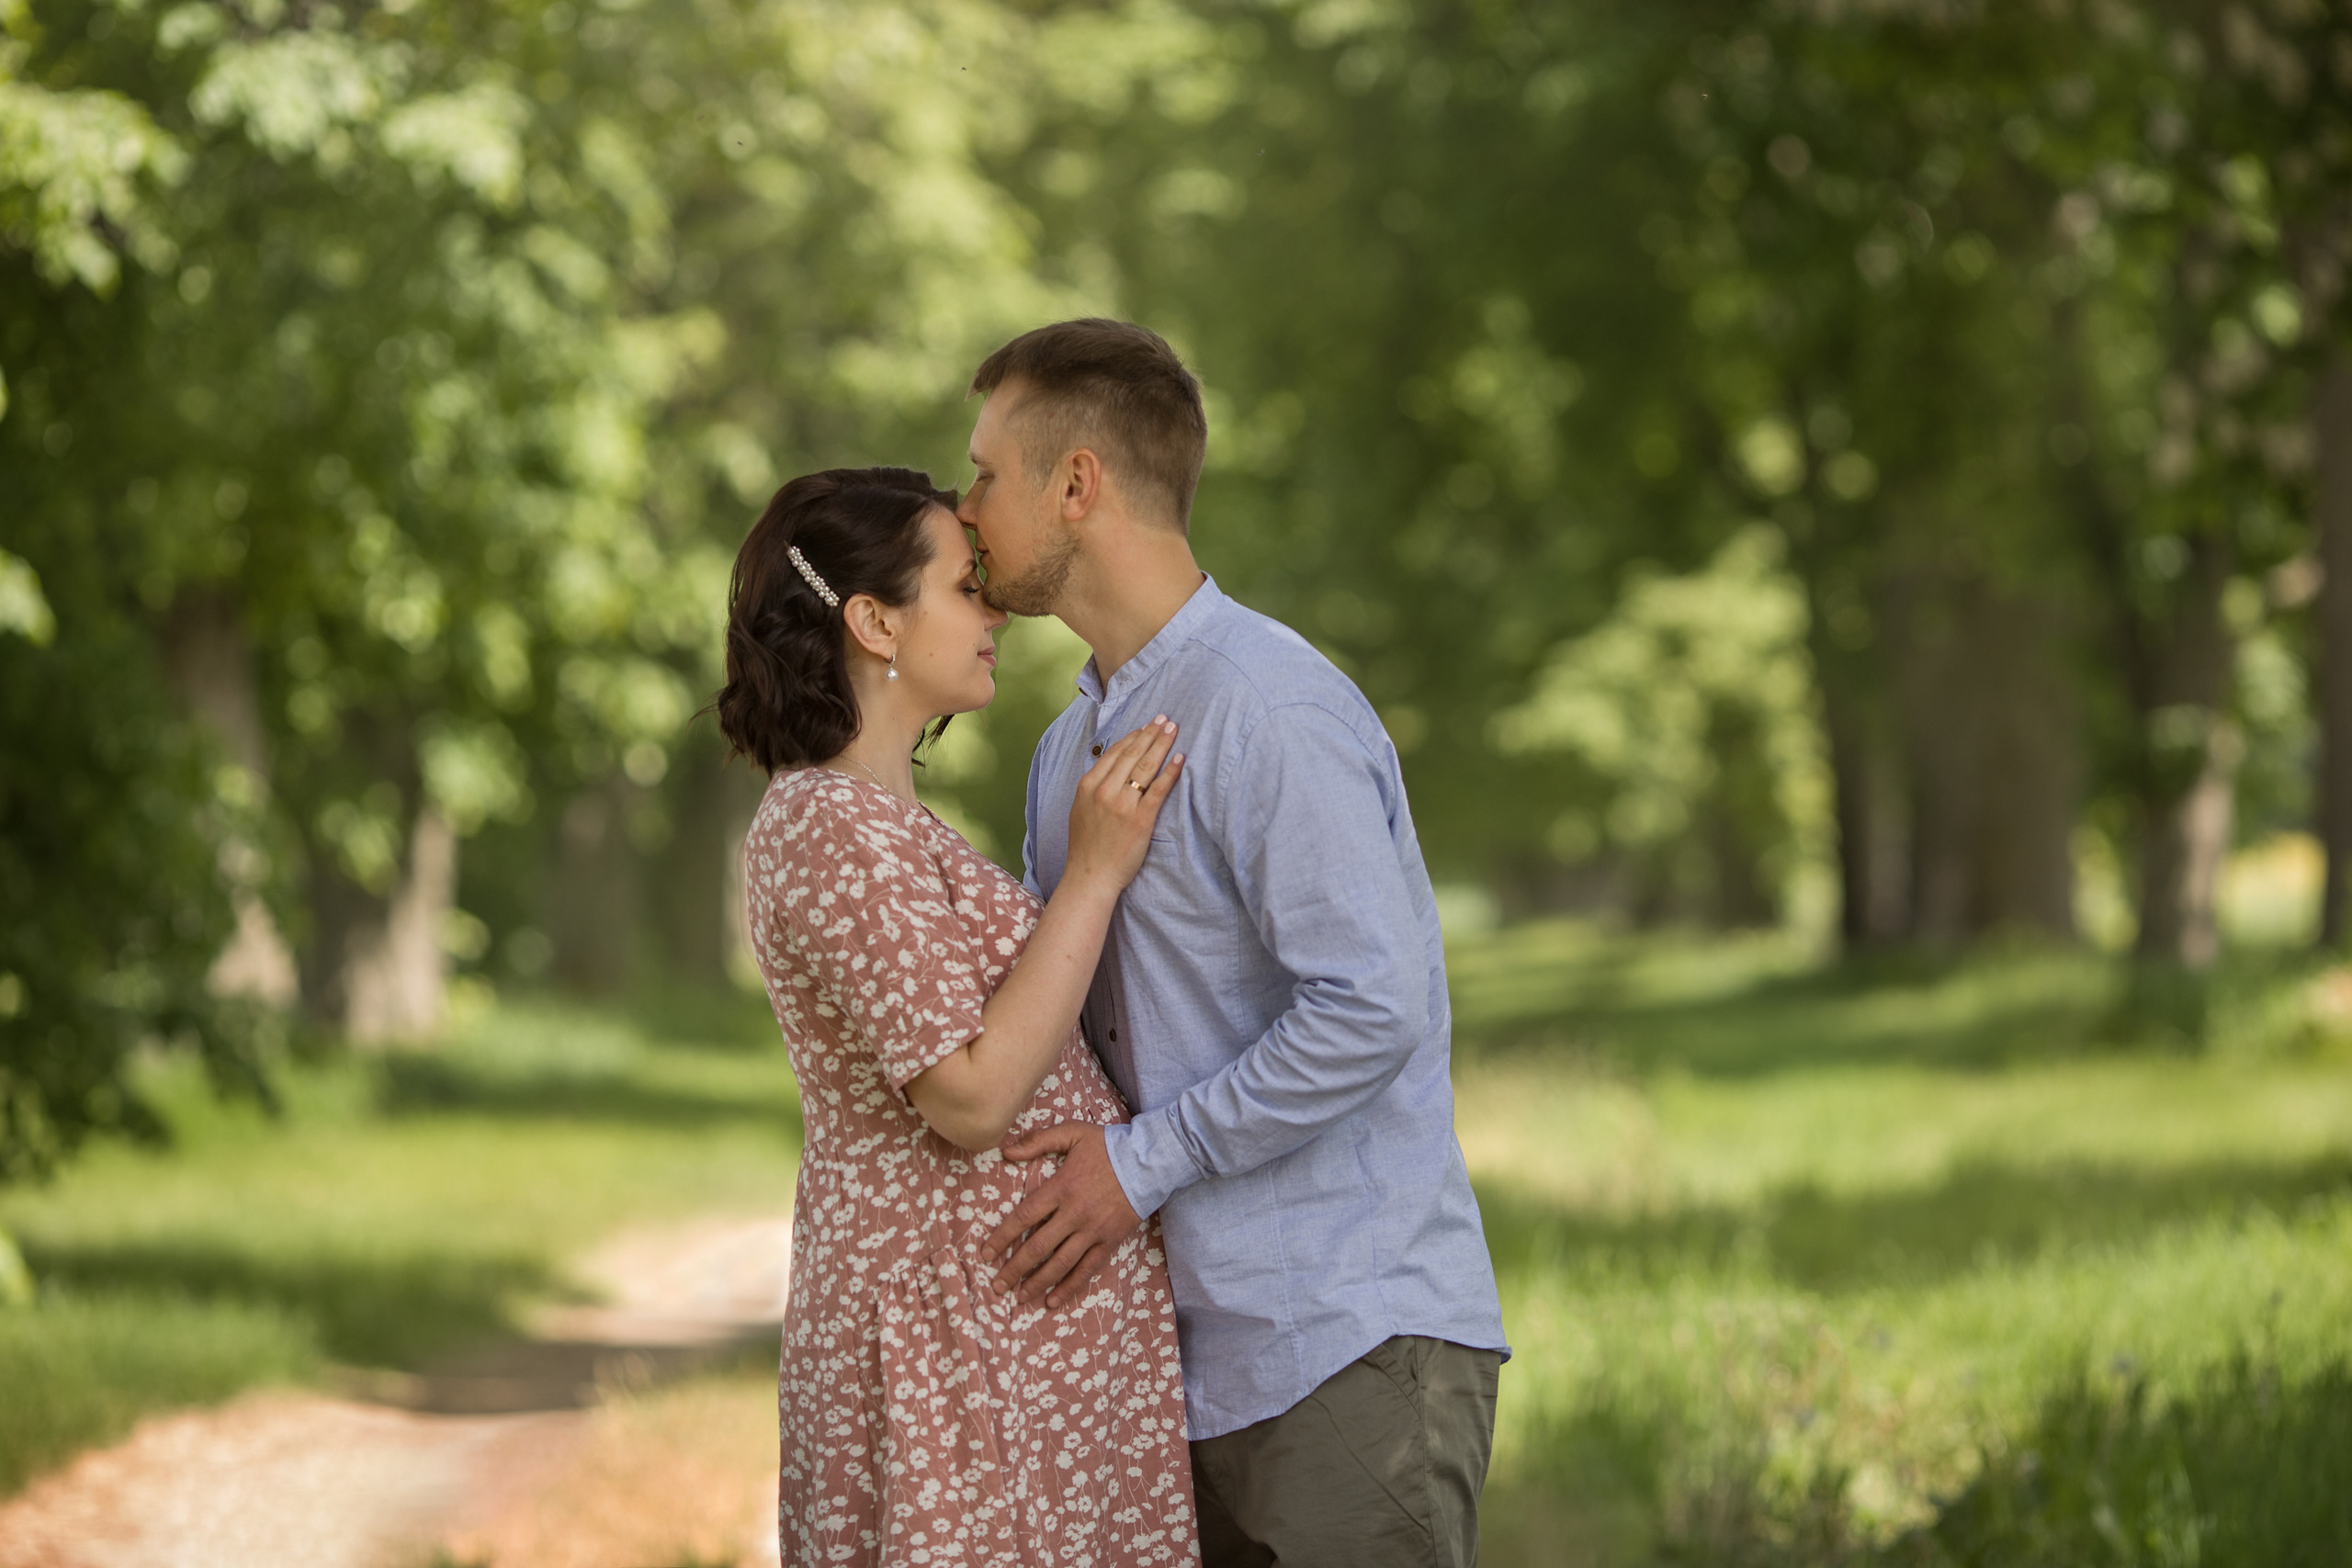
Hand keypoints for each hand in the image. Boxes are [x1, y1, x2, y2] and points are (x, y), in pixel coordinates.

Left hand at [984, 1122, 1142, 1308]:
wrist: (1150, 1161)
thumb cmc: (1108, 1145)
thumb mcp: (1072, 1132)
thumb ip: (1038, 1140)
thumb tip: (1005, 1151)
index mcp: (1062, 1187)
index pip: (1024, 1217)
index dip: (1003, 1237)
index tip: (985, 1254)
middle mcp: (1075, 1213)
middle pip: (1038, 1247)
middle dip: (1015, 1268)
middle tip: (997, 1285)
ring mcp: (1093, 1230)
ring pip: (1061, 1263)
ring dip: (1037, 1283)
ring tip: (1019, 1298)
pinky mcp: (1110, 1241)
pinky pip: (1087, 1270)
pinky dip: (1069, 1288)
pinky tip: (1052, 1301)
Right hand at [1064, 719, 1181, 892]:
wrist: (1090, 875)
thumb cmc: (1087, 846)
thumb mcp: (1080, 809)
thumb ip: (1094, 787)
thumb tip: (1111, 768)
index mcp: (1088, 785)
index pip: (1114, 753)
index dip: (1132, 736)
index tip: (1145, 725)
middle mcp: (1104, 790)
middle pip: (1131, 754)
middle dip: (1150, 733)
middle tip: (1164, 718)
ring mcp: (1122, 804)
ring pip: (1145, 766)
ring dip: (1161, 744)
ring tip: (1173, 729)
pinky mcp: (1140, 819)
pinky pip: (1158, 789)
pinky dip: (1170, 772)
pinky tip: (1179, 759)